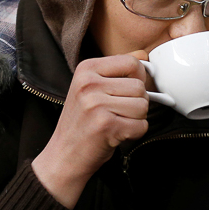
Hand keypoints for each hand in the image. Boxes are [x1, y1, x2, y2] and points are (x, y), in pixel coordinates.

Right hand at [32, 51, 148, 208]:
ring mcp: (96, 104)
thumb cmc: (82, 122)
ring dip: (136, 119)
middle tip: (117, 113)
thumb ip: (117, 70)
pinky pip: (141, 125)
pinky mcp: (106, 125)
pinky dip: (134, 133)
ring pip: (143, 106)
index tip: (128, 90)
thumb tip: (145, 54)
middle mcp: (89, 84)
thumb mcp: (92, 88)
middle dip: (136, 103)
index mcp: (86, 69)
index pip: (131, 62)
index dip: (139, 77)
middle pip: (140, 87)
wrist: (64, 155)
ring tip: (115, 122)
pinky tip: (117, 134)